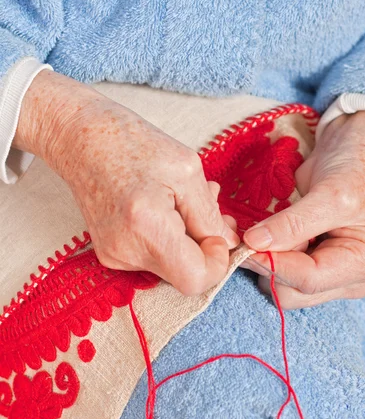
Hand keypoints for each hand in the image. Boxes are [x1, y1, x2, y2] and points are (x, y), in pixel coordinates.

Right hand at [15, 71, 238, 295]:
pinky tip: (164, 207)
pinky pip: (154, 257)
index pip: (195, 279)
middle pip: (184, 274)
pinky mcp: (110, 254)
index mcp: (147, 228)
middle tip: (208, 205)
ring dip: (187, 238)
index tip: (219, 234)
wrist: (81, 139)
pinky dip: (168, 237)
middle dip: (204, 245)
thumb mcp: (187, 170)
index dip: (217, 263)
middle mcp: (126, 251)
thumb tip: (229, 246)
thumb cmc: (133, 144)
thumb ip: (210, 215)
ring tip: (181, 197)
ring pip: (171, 266)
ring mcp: (115, 256)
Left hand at [243, 111, 364, 308]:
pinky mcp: (314, 271)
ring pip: (283, 290)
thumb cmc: (351, 169)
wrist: (352, 153)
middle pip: (295, 293)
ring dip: (265, 263)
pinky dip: (267, 260)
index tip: (245, 247)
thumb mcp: (327, 194)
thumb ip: (292, 224)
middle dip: (270, 265)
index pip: (311, 280)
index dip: (273, 265)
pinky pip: (281, 278)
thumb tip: (254, 244)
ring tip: (266, 230)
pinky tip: (268, 237)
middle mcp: (355, 280)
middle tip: (257, 233)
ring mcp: (333, 279)